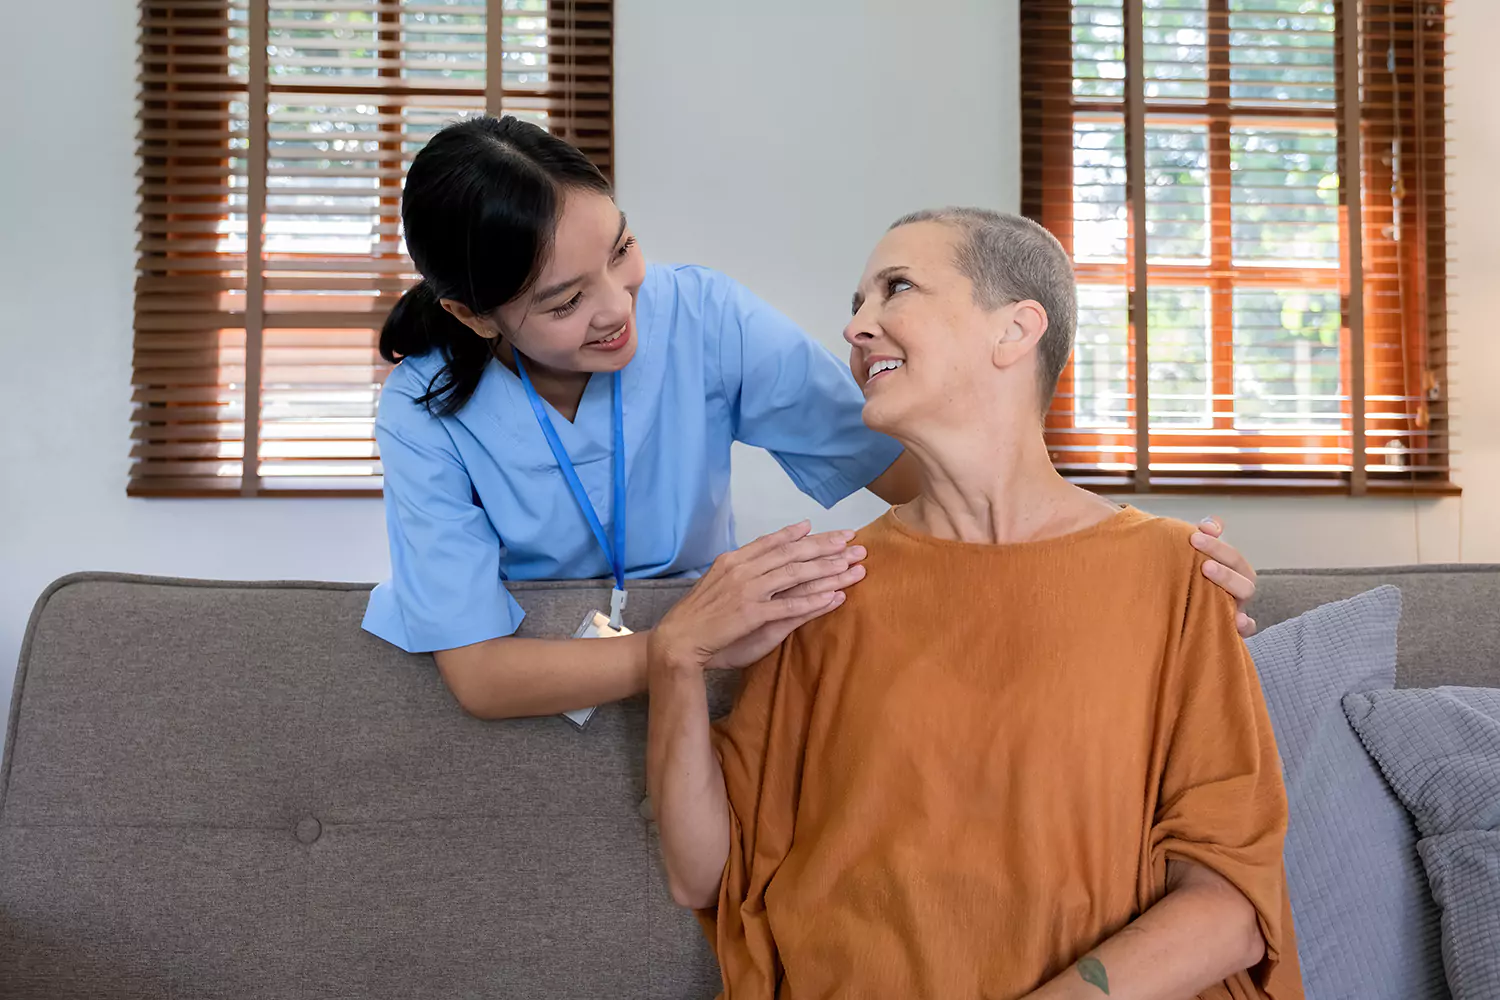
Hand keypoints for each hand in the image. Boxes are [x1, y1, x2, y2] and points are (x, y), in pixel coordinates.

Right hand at [650, 521, 866, 674]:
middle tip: (853, 541)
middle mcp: (743, 569)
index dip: (804, 535)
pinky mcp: (752, 614)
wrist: (677, 640)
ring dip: (828, 569)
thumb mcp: (719, 584)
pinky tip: (835, 596)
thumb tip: (763, 562)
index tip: (828, 530)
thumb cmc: (698, 616)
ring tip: (854, 565)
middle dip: (826, 546)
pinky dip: (814, 600)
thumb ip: (743, 571)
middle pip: (792, 553)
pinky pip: (789, 605)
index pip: (775, 541)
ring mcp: (747, 590)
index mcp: (734, 559)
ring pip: (796, 575)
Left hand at [1191, 516, 1257, 637]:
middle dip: (1219, 551)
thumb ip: (1201, 543)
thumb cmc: (1192, 591)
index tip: (1200, 528)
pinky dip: (1245, 623)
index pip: (1229, 552)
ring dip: (1228, 577)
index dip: (1218, 540)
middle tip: (1195, 540)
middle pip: (1238, 566)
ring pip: (1244, 590)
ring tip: (1206, 568)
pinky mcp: (1234, 630)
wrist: (1185, 627)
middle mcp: (1236, 587)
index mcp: (1229, 571)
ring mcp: (1237, 607)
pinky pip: (1247, 627)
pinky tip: (1237, 620)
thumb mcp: (1192, 567)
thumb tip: (1210, 524)